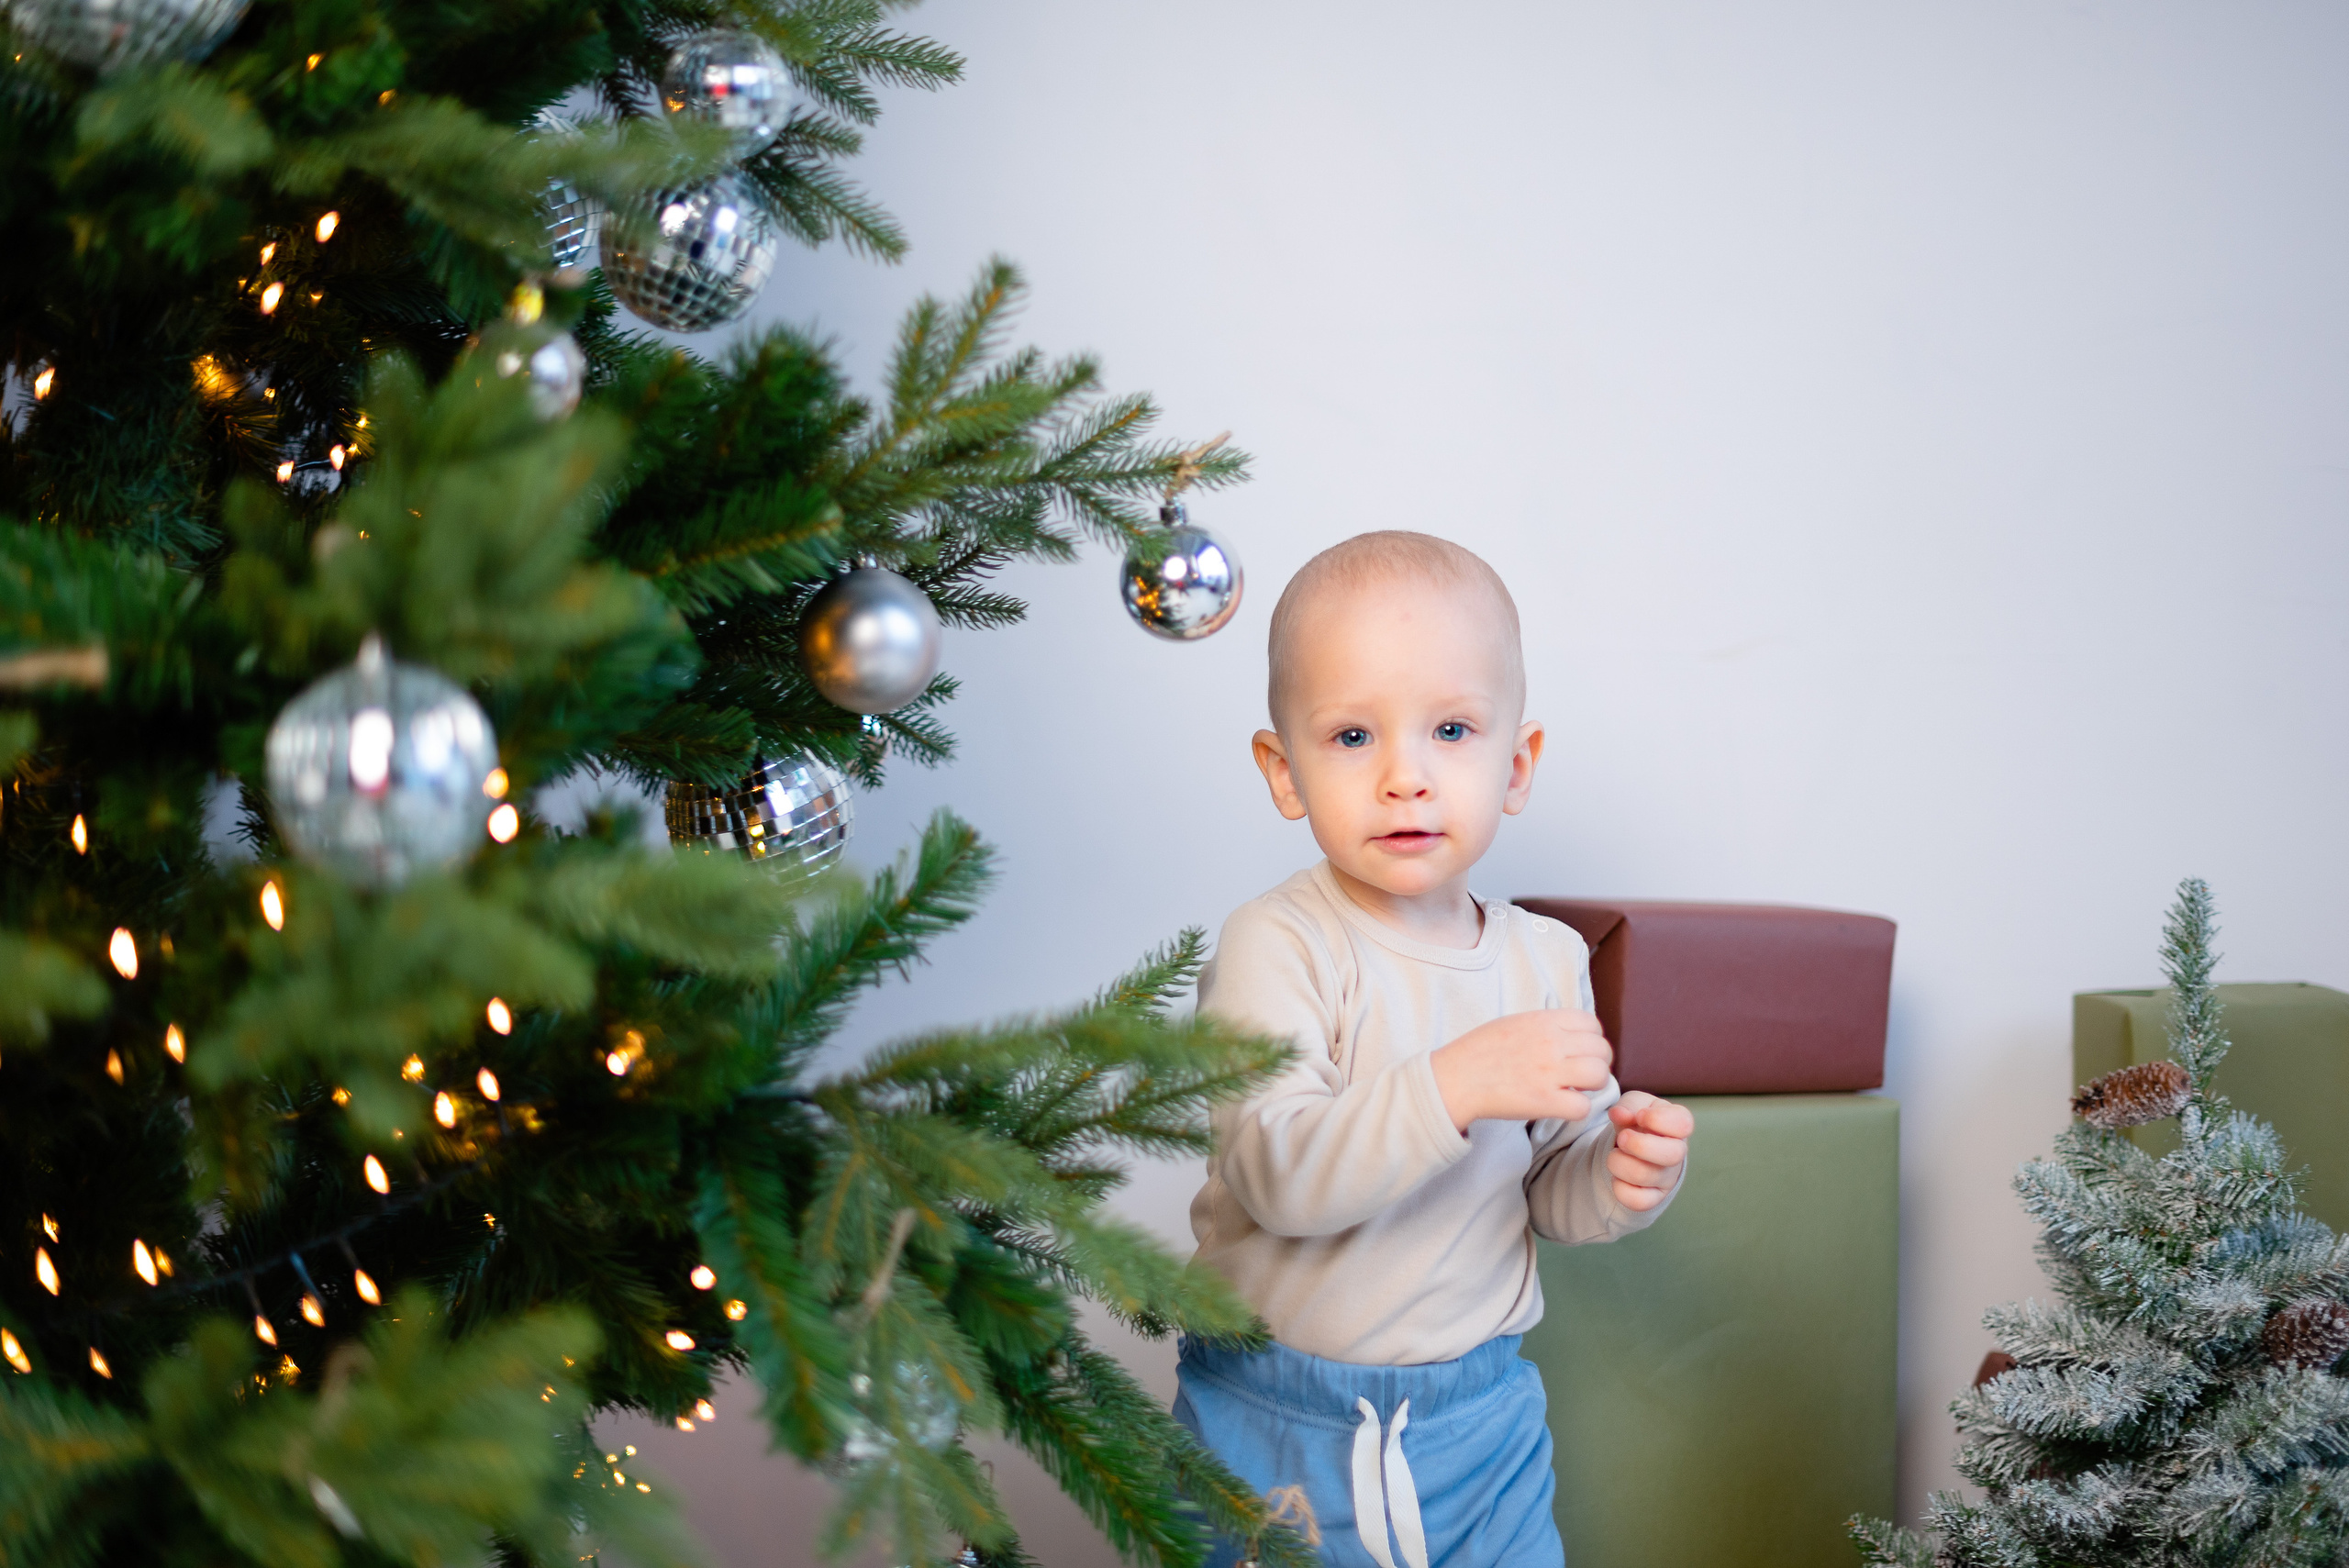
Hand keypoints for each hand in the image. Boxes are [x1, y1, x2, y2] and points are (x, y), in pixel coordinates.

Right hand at [1429, 1009, 1611, 1132]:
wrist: (1455, 1078)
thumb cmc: (1480, 1051)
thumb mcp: (1515, 1022)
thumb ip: (1546, 1025)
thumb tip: (1572, 1035)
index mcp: (1544, 1021)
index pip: (1592, 1024)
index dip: (1591, 1040)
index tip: (1579, 1052)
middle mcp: (1551, 1043)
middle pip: (1602, 1050)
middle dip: (1596, 1063)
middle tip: (1580, 1075)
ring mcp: (1549, 1073)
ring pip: (1600, 1076)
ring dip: (1592, 1086)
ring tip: (1575, 1089)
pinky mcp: (1544, 1102)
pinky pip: (1583, 1107)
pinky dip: (1577, 1109)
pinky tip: (1562, 1106)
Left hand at [1606, 1091, 1691, 1210]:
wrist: (1632, 1146)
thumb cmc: (1637, 1121)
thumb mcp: (1634, 1104)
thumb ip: (1628, 1105)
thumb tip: (1619, 1114)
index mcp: (1678, 1125)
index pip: (1683, 1124)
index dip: (1658, 1119)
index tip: (1641, 1116)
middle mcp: (1678, 1152)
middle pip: (1672, 1155)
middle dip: (1638, 1145)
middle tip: (1622, 1138)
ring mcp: (1667, 1177)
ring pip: (1645, 1176)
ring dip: (1619, 1162)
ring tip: (1615, 1154)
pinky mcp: (1654, 1198)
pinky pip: (1638, 1201)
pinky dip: (1619, 1188)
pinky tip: (1618, 1177)